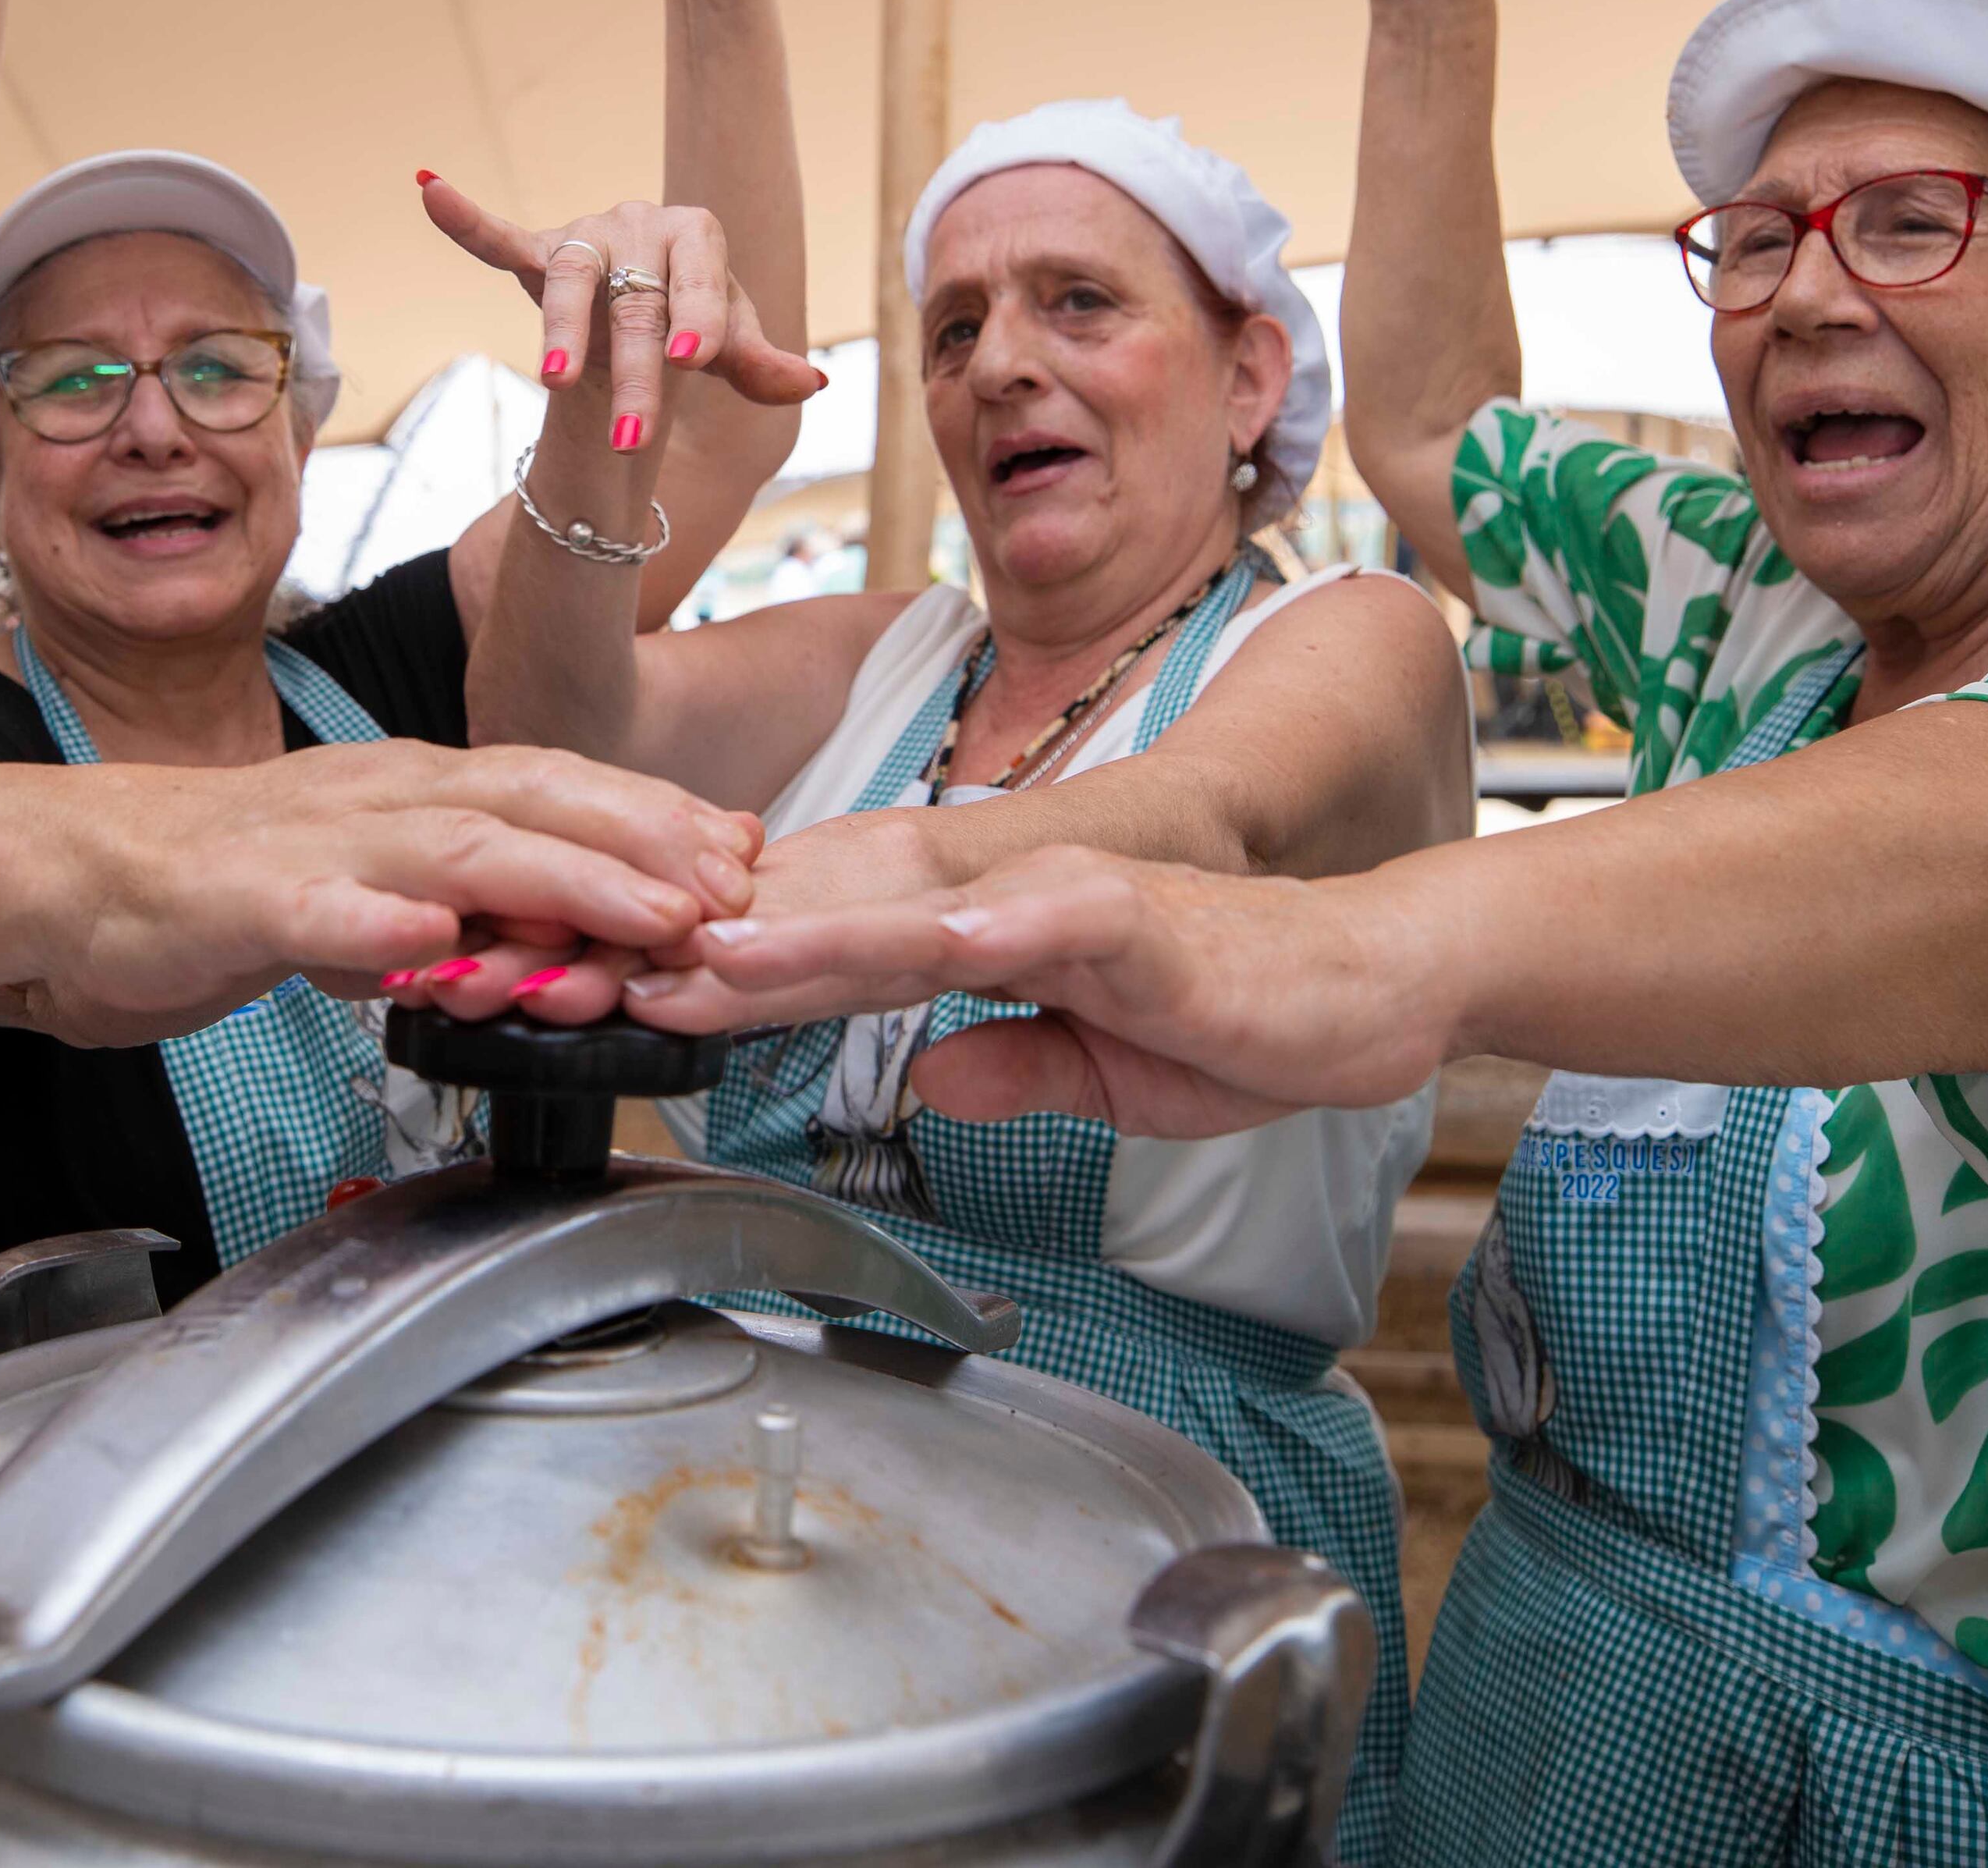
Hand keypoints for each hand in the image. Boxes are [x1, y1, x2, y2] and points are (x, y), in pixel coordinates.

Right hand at [0, 741, 760, 1045]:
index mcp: (407, 792)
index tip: (742, 849)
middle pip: (533, 797)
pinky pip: (319, 911)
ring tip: (651, 912)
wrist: (62, 876)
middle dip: (646, 837)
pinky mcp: (239, 900)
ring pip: (457, 846)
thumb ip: (449, 908)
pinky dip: (386, 925)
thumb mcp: (360, 893)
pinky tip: (442, 945)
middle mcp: (375, 798)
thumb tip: (547, 937)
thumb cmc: (214, 885)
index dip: (653, 814)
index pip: (554, 786)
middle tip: (733, 882)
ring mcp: (310, 844)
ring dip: (567, 877)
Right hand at [417, 179, 825, 453]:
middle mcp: (640, 224)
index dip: (699, 316)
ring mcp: (587, 238)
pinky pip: (500, 237)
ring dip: (563, 333)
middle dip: (637, 372)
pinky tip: (429, 188)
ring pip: (570, 283)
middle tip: (632, 438)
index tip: (692, 359)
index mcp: (697, 235)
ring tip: (559, 384)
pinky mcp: (540, 253)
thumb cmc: (695, 324)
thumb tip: (810, 382)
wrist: (649, 317)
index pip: (701, 278)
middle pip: (636, 302)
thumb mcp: (732, 349)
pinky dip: (465, 219)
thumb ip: (761, 364)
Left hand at [622, 845, 1453, 1138]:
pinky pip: (1057, 922)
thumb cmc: (1241, 1018)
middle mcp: (1008, 903)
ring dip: (817, 931)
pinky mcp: (1144, 924)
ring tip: (717, 954)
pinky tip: (930, 949)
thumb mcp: (1102, 1074)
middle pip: (842, 921)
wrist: (1372, 986)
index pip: (835, 956)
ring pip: (920, 911)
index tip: (635, 1002)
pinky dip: (990, 933)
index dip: (732, 980)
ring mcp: (1069, 903)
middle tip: (616, 975)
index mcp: (986, 940)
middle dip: (725, 950)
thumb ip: (1012, 1068)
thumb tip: (926, 1085)